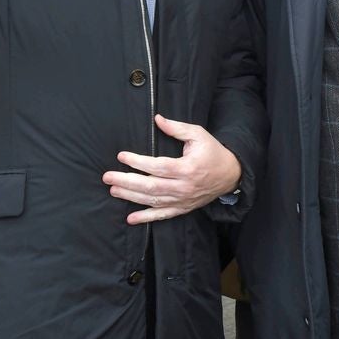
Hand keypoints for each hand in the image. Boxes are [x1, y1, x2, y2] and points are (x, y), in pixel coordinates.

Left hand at [102, 114, 240, 224]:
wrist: (231, 174)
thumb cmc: (213, 152)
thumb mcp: (199, 135)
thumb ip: (177, 128)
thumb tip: (157, 119)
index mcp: (187, 168)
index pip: (158, 166)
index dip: (138, 162)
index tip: (121, 156)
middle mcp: (184, 187)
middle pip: (151, 186)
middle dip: (127, 181)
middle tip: (108, 176)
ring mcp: (183, 200)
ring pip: (153, 201)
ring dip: (131, 197)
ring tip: (113, 189)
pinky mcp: (183, 208)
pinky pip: (162, 216)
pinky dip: (146, 218)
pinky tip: (131, 219)